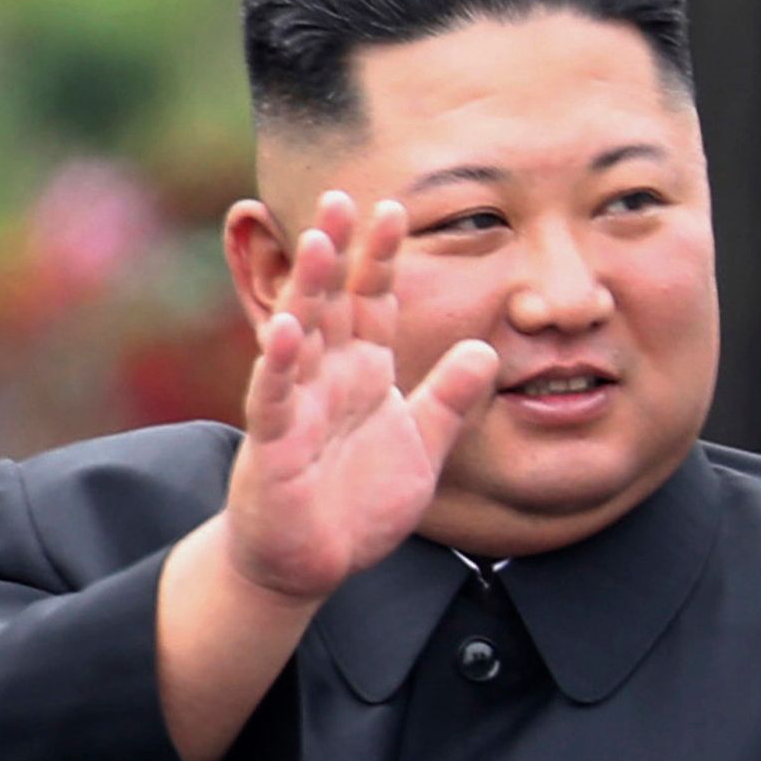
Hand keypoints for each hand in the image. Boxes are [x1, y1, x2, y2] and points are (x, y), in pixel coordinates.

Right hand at [221, 191, 495, 604]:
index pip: (372, 302)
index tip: (394, 208)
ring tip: (321, 244)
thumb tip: (487, 350)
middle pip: (331, 303)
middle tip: (341, 196)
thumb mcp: (422, 448)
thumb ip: (450, 400)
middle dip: (338, 251)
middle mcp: (325, 378)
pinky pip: (275, 397)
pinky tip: (287, 330)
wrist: (309, 565)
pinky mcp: (273, 445)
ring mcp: (295, 406)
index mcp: (362, 373)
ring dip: (309, 291)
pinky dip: (278, 364)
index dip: (381, 258)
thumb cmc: (356, 505)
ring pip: (300, 337)